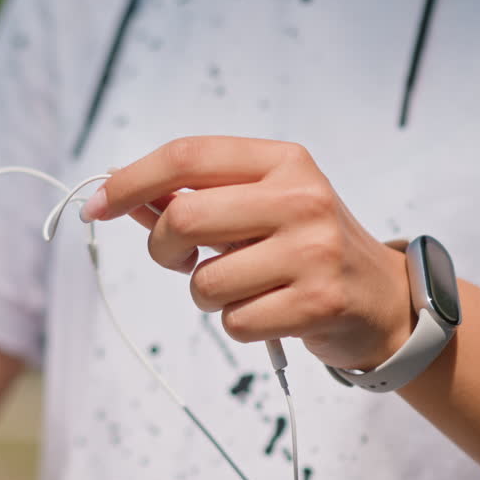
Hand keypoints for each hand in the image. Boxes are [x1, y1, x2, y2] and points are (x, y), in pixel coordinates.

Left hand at [81, 136, 412, 370]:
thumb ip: (195, 197)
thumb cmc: (305, 247)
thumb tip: (119, 195)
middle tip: (180, 260)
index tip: (97, 205)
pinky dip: (239, 324)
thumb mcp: (260, 206)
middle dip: (164, 249)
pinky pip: (234, 322)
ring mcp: (312, 251)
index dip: (131, 180)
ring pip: (204, 282)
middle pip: (183, 218)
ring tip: (246, 287)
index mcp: (282, 161)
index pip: (187, 155)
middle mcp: (300, 198)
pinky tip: (271, 311)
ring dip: (207, 295)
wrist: (383, 299)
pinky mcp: (317, 303)